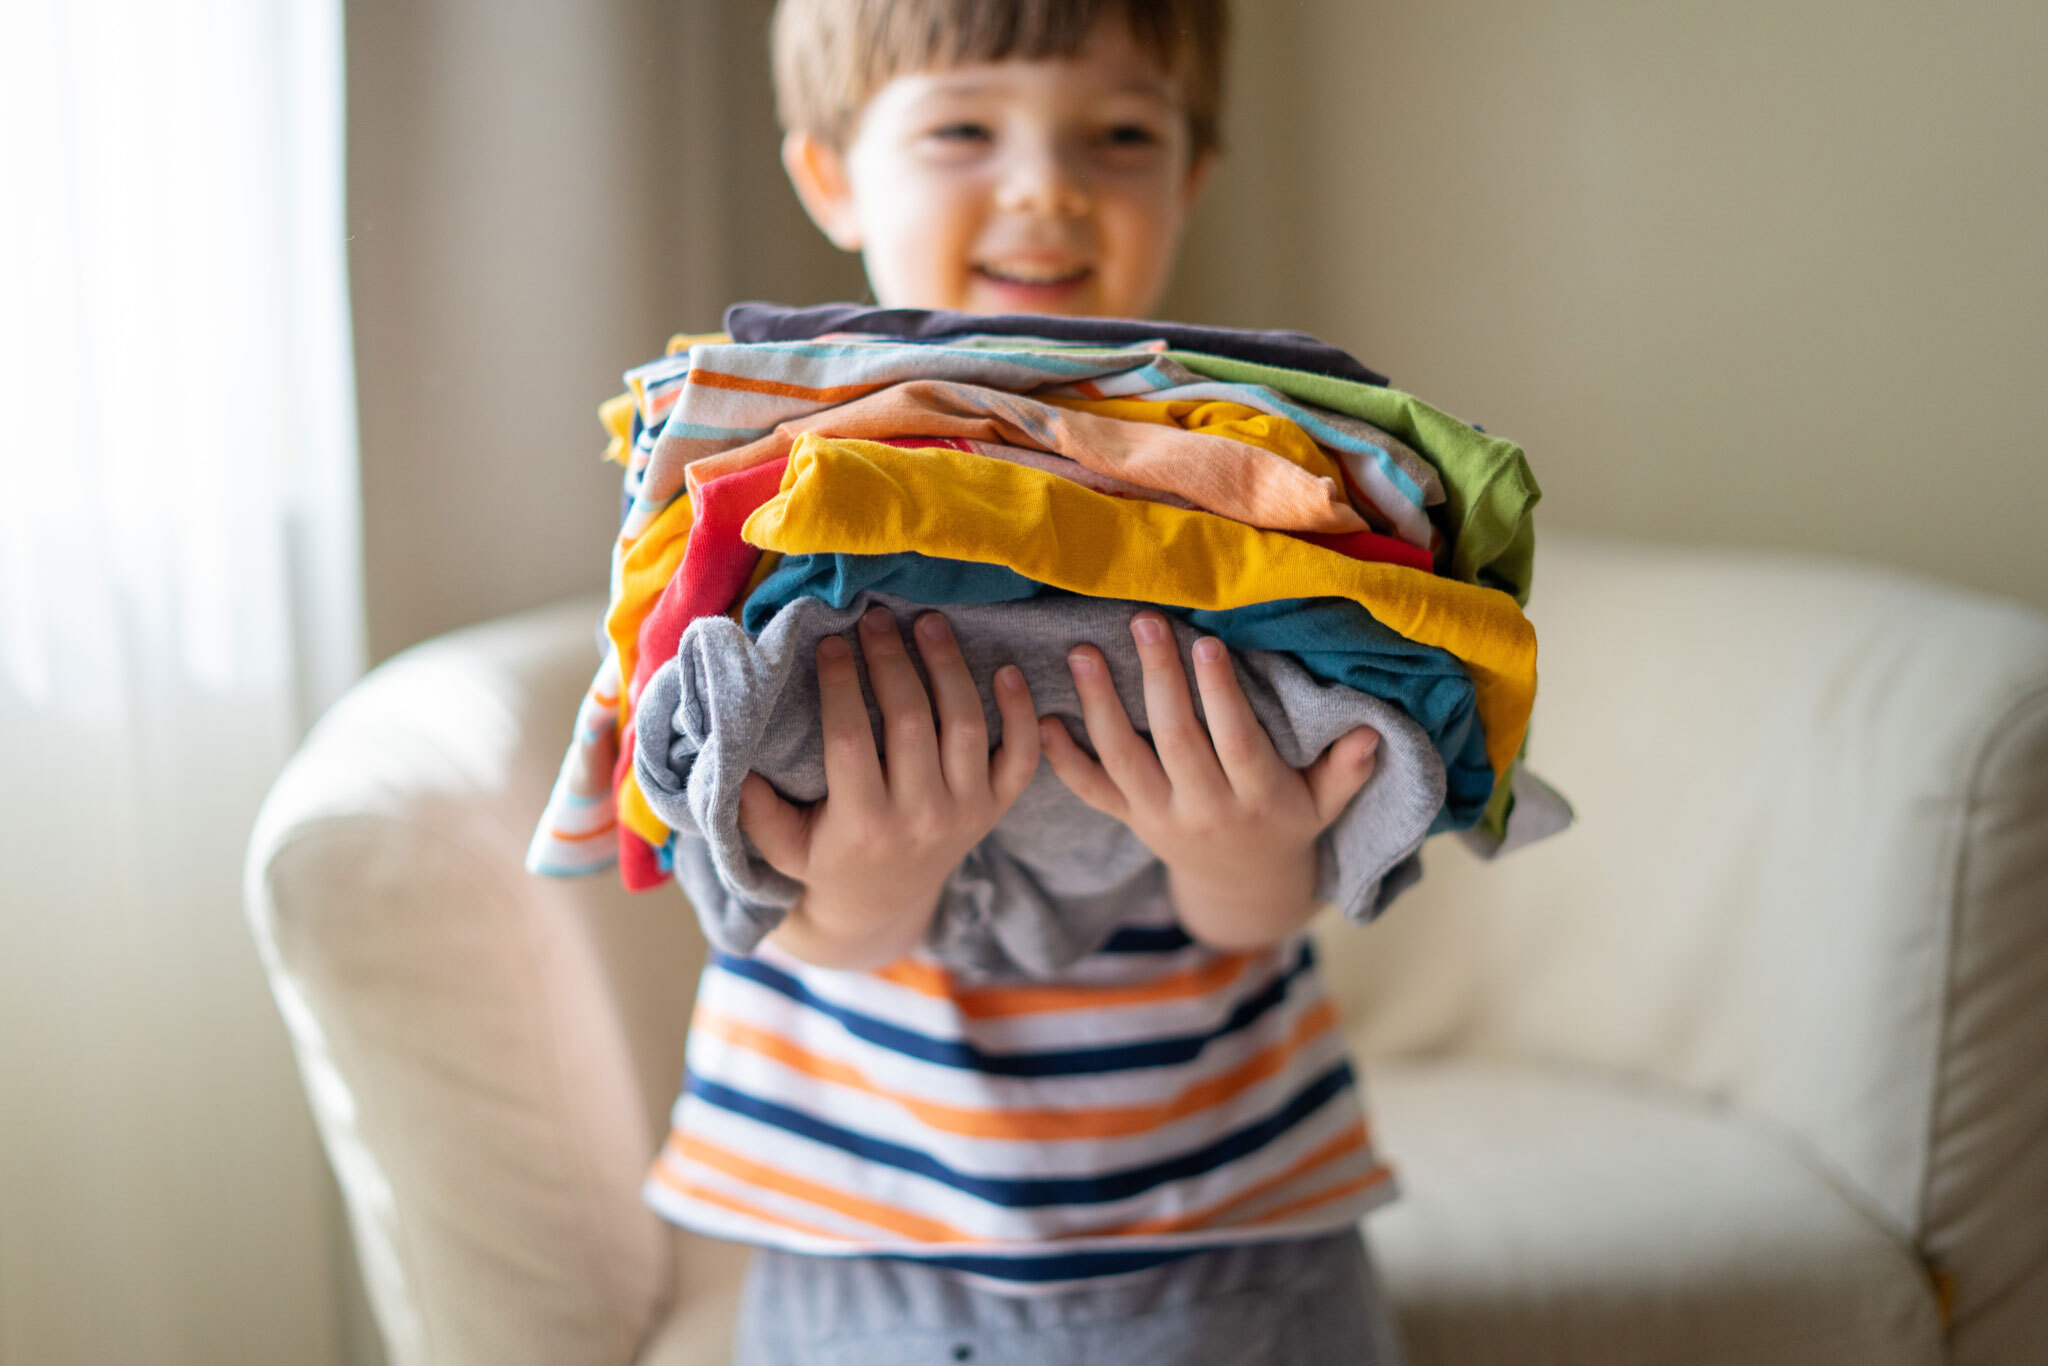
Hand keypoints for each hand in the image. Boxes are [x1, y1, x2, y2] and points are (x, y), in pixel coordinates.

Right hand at [741, 606, 1039, 969]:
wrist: (885, 904)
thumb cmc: (825, 859)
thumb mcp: (781, 847)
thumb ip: (755, 809)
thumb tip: (731, 760)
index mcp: (864, 825)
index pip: (851, 742)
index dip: (840, 687)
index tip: (830, 643)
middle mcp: (922, 818)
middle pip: (913, 724)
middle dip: (893, 663)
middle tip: (876, 618)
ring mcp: (967, 812)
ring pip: (967, 727)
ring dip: (950, 669)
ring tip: (930, 623)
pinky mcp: (997, 808)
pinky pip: (1022, 758)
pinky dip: (1021, 714)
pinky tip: (1006, 670)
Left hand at [1039, 611, 1379, 949]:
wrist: (1241, 887)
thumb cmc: (1287, 825)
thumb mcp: (1324, 806)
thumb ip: (1346, 771)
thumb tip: (1372, 733)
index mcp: (1258, 799)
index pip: (1237, 743)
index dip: (1222, 696)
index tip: (1210, 643)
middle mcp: (1204, 809)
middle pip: (1177, 741)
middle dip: (1158, 679)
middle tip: (1143, 621)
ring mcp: (1160, 816)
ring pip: (1125, 760)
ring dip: (1100, 706)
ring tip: (1082, 653)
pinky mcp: (1129, 820)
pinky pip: (1092, 792)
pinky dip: (1064, 760)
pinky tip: (1044, 718)